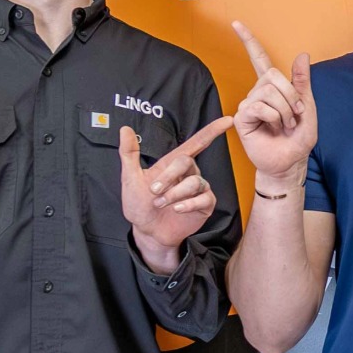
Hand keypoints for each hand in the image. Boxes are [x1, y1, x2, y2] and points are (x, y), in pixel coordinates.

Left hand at [126, 116, 234, 250]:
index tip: (227, 120)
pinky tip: (177, 209)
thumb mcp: (130, 178)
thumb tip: (125, 129)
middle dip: (169, 176)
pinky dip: (188, 204)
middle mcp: (188, 174)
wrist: (148, 231)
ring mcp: (198, 190)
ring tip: (161, 203)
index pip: (196, 143)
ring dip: (174, 194)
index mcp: (173, 164)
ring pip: (194, 182)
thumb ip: (129, 153)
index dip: (211, 131)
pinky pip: (204, 198)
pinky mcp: (204, 205)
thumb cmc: (140, 205)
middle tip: (154, 191)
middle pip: (187, 162)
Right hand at [230, 22, 316, 191]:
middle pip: (273, 75)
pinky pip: (259, 106)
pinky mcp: (242, 117)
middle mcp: (257, 92)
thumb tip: (302, 54)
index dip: (248, 40)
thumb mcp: (308, 107)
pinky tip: (274, 129)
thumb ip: (303, 82)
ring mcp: (248, 104)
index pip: (259, 59)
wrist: (290, 162)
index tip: (236, 23)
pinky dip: (274, 118)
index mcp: (273, 87)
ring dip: (286, 111)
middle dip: (291, 95)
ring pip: (268, 91)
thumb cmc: (298, 138)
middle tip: (296, 115)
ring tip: (285, 125)